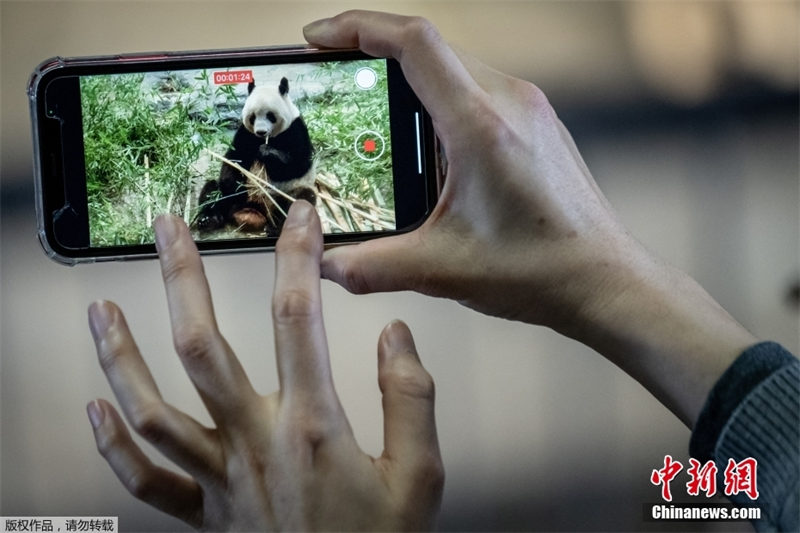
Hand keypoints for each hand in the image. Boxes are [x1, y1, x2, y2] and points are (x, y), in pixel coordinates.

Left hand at [86, 201, 442, 530]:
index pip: (298, 318)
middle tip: (168, 230)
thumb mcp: (421, 476)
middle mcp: (255, 442)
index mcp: (311, 426)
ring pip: (155, 410)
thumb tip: (395, 336)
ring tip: (100, 310)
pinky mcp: (204, 514)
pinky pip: (147, 481)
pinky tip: (98, 410)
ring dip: (122, 357)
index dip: (298, 257)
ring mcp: (220, 478)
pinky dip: (115, 446)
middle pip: (204, 348)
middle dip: (183, 280)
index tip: (301, 217)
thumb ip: (410, 399)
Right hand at [304, 11, 756, 426]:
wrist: (606, 280)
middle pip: (429, 48)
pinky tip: (425, 144)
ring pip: (454, 68)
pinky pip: (478, 90)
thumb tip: (325, 264)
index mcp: (481, 126)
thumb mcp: (443, 269)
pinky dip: (440, 101)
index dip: (358, 27)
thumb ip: (373, 266)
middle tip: (335, 79)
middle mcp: (509, 103)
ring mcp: (528, 110)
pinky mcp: (536, 125)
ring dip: (408, 80)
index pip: (413, 43)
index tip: (319, 39)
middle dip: (373, 54)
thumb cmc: (541, 270)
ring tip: (372, 113)